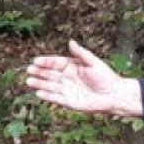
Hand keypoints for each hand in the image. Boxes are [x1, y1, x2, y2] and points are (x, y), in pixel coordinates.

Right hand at [25, 40, 142, 116]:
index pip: (55, 62)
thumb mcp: (93, 62)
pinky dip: (47, 96)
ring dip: (39, 84)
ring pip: (49, 86)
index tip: (36, 61)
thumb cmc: (105, 77)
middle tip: (29, 70)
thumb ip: (81, 53)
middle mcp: (67, 77)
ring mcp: (67, 89)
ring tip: (29, 81)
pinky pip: (55, 98)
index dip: (45, 62)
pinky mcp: (69, 101)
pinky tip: (38, 93)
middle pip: (49, 74)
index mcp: (72, 66)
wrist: (113, 95)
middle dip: (39, 72)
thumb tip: (70, 41)